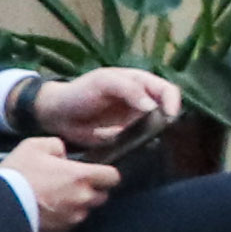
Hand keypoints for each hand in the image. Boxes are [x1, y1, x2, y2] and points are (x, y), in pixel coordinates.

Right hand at [0, 138, 116, 231]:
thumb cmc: (17, 174)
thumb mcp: (34, 146)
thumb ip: (56, 145)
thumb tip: (63, 153)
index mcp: (81, 176)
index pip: (113, 176)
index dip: (106, 173)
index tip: (97, 171)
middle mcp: (82, 198)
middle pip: (102, 195)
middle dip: (91, 189)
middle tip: (70, 184)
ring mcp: (73, 217)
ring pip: (85, 210)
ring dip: (76, 204)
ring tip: (54, 197)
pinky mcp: (62, 231)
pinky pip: (70, 223)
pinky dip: (63, 216)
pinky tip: (47, 209)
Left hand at [36, 66, 180, 147]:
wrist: (58, 115)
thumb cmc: (79, 91)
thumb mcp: (103, 82)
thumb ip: (129, 89)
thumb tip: (153, 107)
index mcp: (140, 83)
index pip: (167, 89)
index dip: (173, 101)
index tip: (169, 116)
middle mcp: (143, 102)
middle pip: (168, 110)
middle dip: (169, 120)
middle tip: (162, 131)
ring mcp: (136, 121)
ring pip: (159, 128)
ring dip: (160, 135)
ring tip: (153, 141)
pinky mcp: (128, 138)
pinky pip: (144, 143)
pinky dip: (146, 146)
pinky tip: (142, 149)